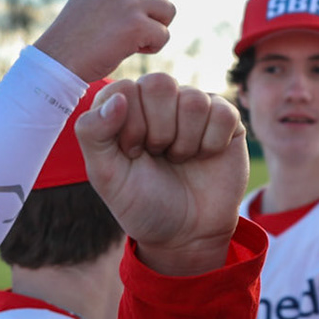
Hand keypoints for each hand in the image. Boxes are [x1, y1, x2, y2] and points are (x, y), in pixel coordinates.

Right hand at [34, 0, 174, 82]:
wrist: (58, 59)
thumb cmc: (78, 31)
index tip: (127, 14)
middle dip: (154, 11)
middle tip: (133, 29)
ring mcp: (130, 1)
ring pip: (169, 11)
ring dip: (155, 28)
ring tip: (132, 39)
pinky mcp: (137, 26)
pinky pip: (164, 35)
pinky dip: (152, 46)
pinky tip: (130, 50)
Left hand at [76, 75, 248, 275]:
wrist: (185, 234)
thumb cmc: (141, 202)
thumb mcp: (105, 175)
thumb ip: (93, 133)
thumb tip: (119, 98)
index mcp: (126, 106)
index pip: (125, 88)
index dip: (130, 125)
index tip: (132, 153)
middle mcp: (159, 100)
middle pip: (160, 83)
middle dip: (159, 131)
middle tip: (158, 155)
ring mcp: (194, 107)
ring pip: (193, 100)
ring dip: (185, 142)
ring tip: (179, 159)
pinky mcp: (226, 119)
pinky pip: (223, 113)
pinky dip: (211, 144)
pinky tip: (204, 157)